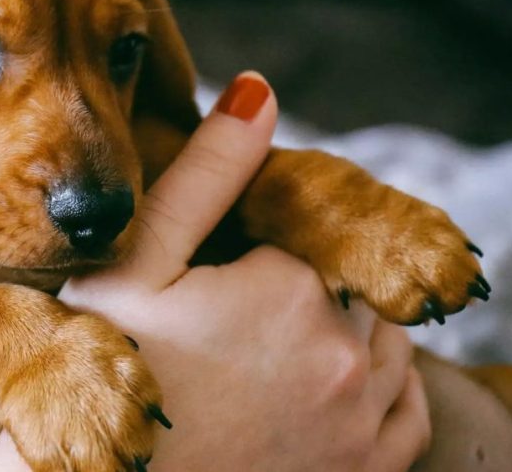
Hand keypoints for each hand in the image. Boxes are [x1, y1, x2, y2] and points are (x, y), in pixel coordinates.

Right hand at [60, 71, 430, 470]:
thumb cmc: (104, 372)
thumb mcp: (134, 264)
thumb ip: (204, 175)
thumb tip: (260, 91)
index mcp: (291, 290)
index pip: (310, 233)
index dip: (263, 246)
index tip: (218, 274)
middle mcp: (343, 354)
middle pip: (350, 284)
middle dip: (304, 285)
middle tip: (234, 314)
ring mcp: (358, 421)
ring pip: (386, 340)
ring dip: (349, 326)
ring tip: (275, 342)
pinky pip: (407, 411)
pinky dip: (389, 385)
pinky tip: (343, 381)